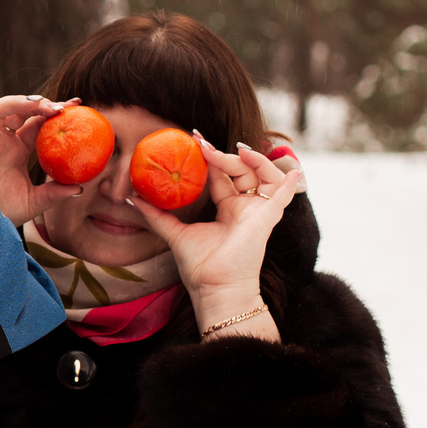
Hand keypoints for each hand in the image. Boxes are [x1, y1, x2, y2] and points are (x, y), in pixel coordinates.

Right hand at [0, 86, 83, 227]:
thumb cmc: (2, 211)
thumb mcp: (33, 202)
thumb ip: (54, 194)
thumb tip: (79, 188)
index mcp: (19, 148)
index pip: (39, 121)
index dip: (55, 110)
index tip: (76, 103)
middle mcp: (2, 139)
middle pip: (21, 111)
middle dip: (41, 104)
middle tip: (61, 107)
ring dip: (17, 102)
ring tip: (38, 102)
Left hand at [131, 136, 304, 335]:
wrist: (214, 287)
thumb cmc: (199, 266)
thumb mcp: (174, 233)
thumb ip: (156, 215)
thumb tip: (132, 198)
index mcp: (227, 209)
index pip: (222, 176)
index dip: (212, 157)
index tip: (195, 140)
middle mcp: (244, 208)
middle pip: (241, 171)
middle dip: (225, 155)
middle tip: (203, 143)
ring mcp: (257, 212)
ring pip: (263, 176)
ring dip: (254, 160)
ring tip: (238, 149)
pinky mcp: (267, 218)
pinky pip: (284, 197)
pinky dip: (290, 184)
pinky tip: (294, 171)